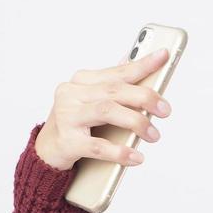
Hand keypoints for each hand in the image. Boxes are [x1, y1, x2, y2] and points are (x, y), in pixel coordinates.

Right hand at [34, 47, 172, 171]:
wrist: (46, 150)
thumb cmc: (76, 123)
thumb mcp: (93, 101)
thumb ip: (113, 87)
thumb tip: (136, 67)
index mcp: (82, 81)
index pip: (118, 72)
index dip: (142, 64)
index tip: (164, 56)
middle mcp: (73, 94)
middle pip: (115, 90)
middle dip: (144, 97)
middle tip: (165, 110)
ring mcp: (68, 116)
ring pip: (107, 111)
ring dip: (136, 122)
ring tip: (154, 135)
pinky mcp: (67, 141)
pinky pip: (98, 147)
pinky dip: (120, 152)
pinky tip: (136, 157)